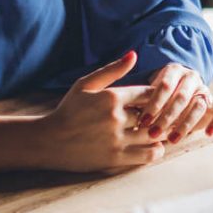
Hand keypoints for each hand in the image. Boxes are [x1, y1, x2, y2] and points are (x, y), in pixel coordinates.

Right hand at [36, 51, 162, 170]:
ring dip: (160, 132)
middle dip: (160, 115)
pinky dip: (156, 150)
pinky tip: (154, 145)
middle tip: (164, 116)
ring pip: (154, 134)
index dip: (157, 97)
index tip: (156, 100)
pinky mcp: (115, 158)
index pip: (150, 93)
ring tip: (160, 130)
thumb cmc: (68, 110)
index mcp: (111, 97)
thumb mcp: (86, 84)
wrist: (48, 140)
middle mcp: (116, 118)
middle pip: (154, 114)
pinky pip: (148, 155)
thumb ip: (112, 70)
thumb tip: (134, 54)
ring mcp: (116, 139)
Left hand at [138, 63, 212, 145]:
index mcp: (174, 70)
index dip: (154, 104)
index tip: (142, 121)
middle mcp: (191, 77)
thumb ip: (140, 101)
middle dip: (166, 117)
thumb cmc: (155, 98)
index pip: (165, 85)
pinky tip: (207, 134)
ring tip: (172, 140)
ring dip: (184, 125)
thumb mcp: (146, 94)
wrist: (176, 94)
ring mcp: (205, 90)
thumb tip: (128, 114)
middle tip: (153, 133)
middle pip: (181, 97)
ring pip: (198, 106)